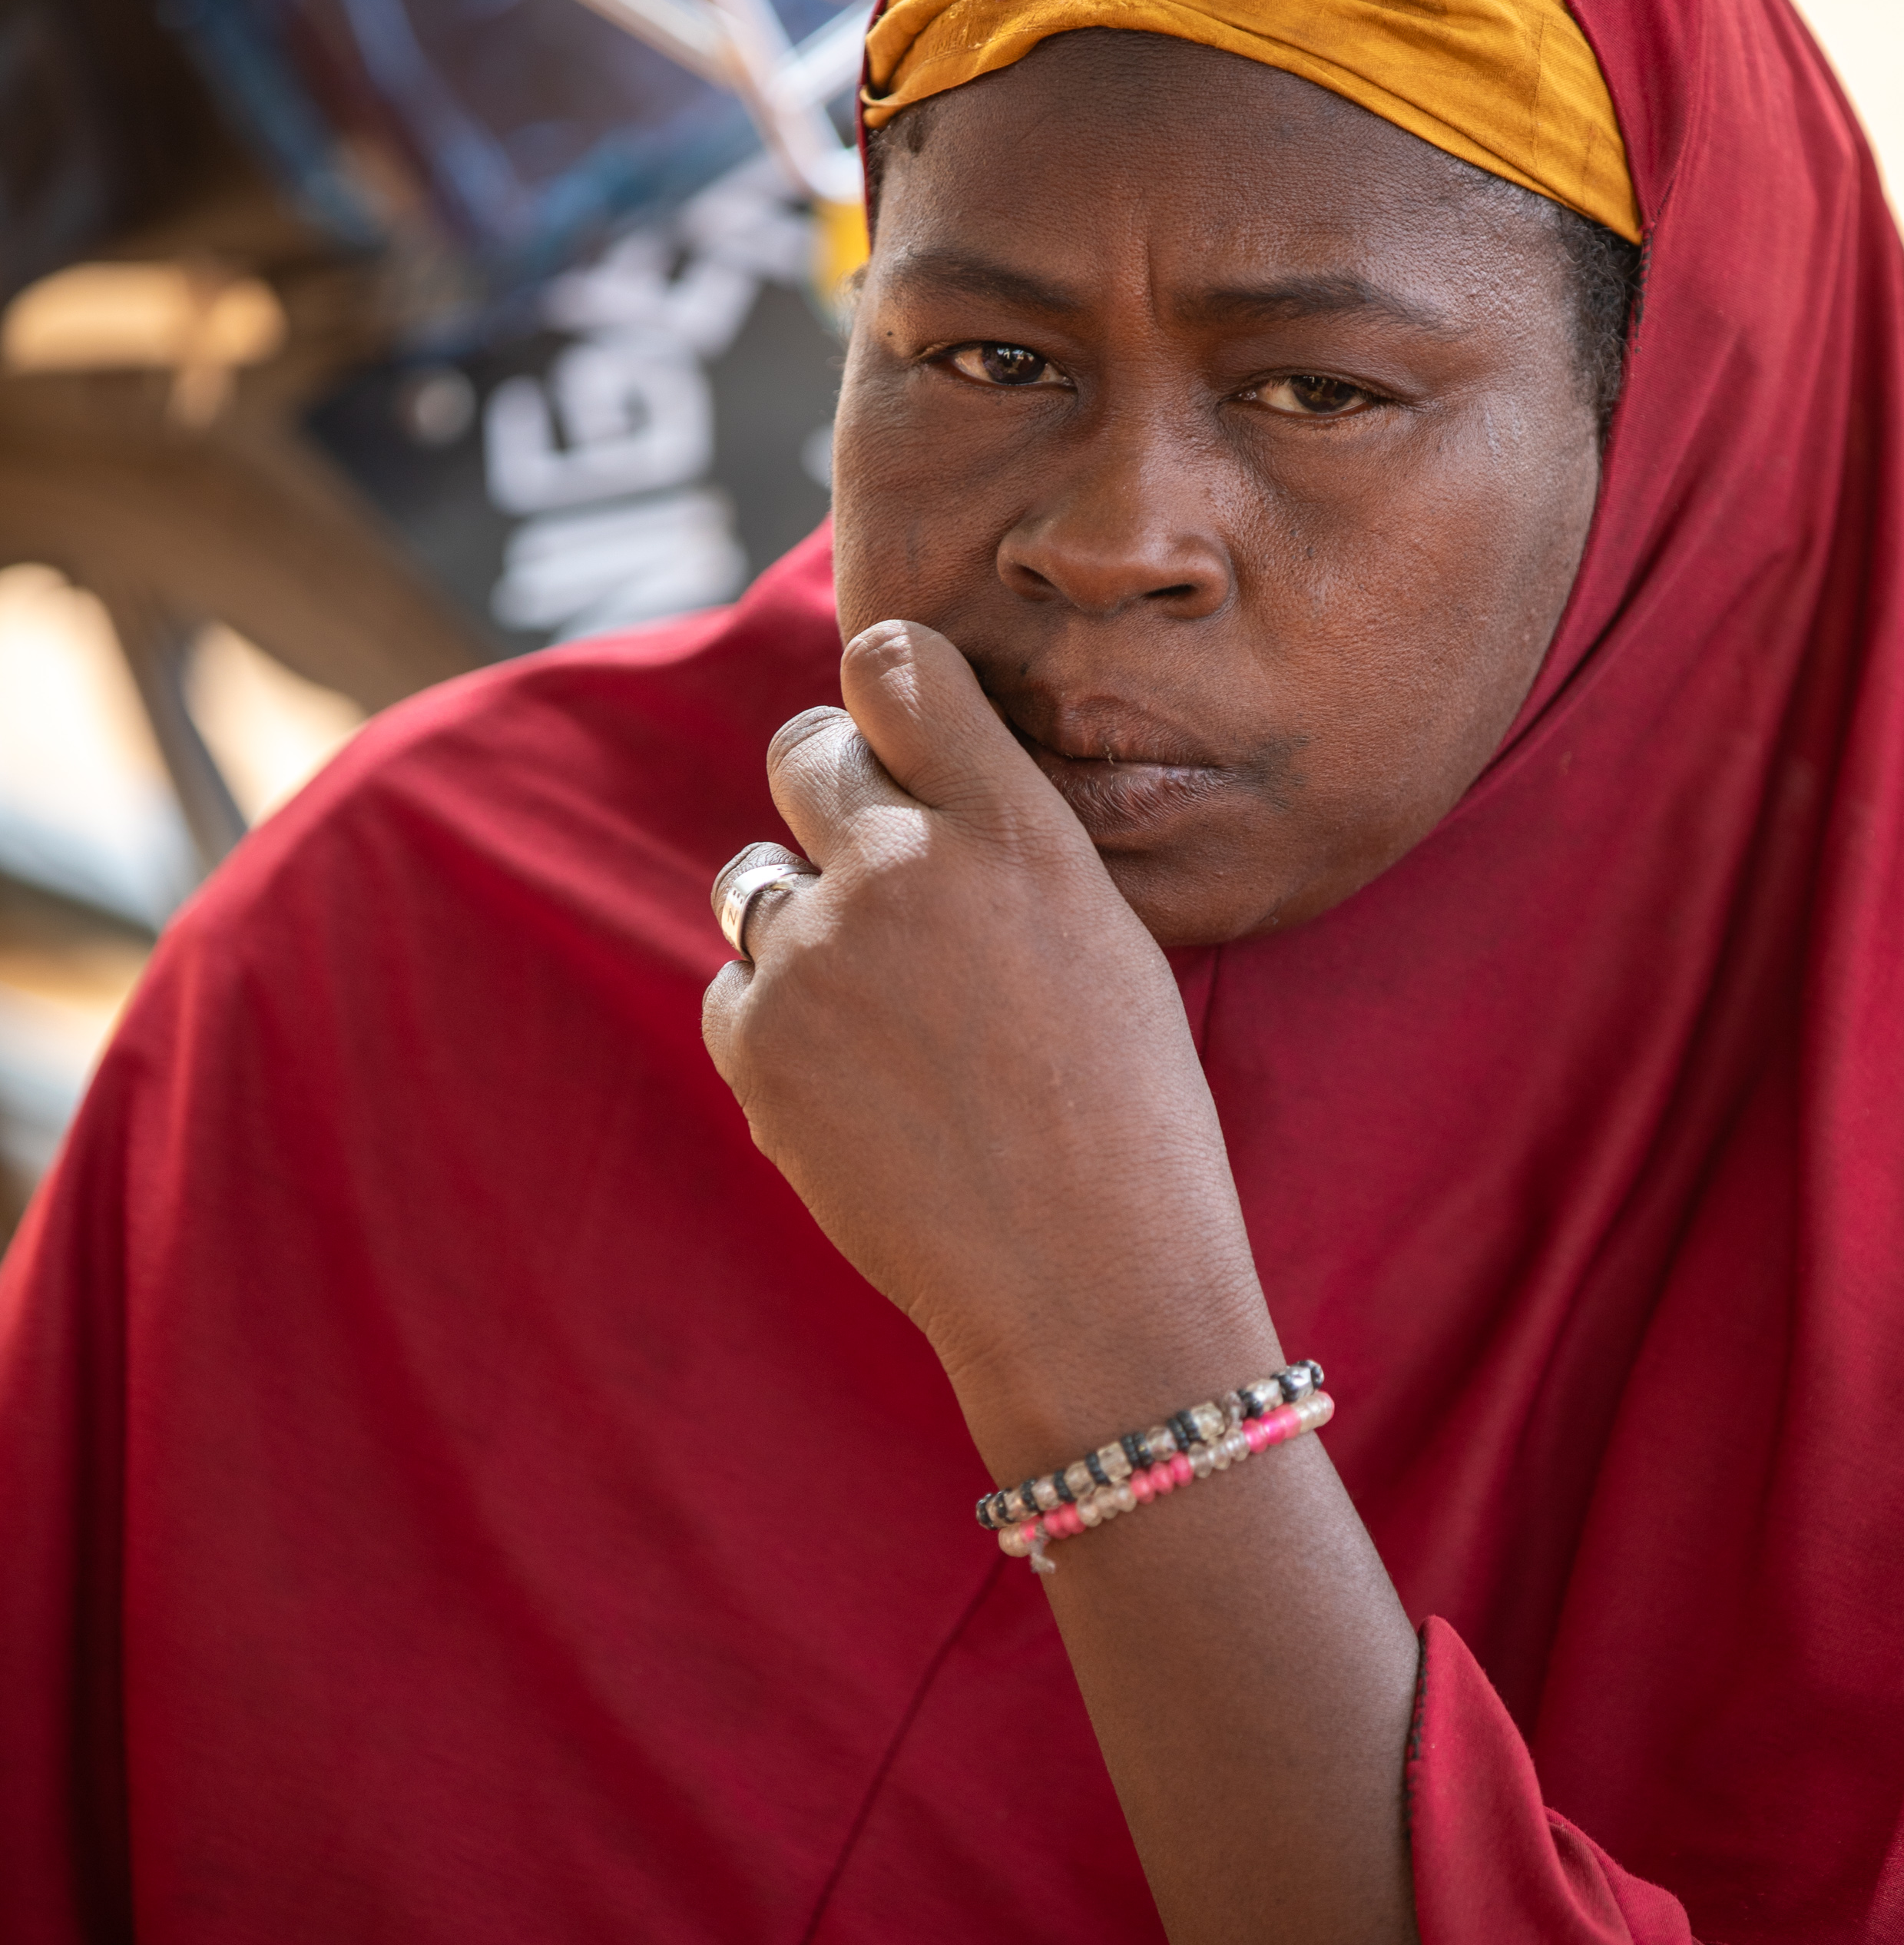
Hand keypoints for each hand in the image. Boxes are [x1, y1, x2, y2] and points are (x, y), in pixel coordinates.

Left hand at [702, 620, 1279, 1480]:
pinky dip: (778, 1029)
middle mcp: (902, 863)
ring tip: (883, 1012)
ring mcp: (816, 951)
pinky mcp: (757, 1040)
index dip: (884, 689)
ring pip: (755, 878)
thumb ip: (999, 845)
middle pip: (805, 752)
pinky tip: (861, 1090)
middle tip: (876, 875)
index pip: (895, 664)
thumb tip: (903, 790)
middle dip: (830, 796)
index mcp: (1012, 824)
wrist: (1086, 1280)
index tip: (893, 730)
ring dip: (800, 920)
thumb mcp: (1102, 937)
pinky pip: (736, 991)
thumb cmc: (1127, 1118)